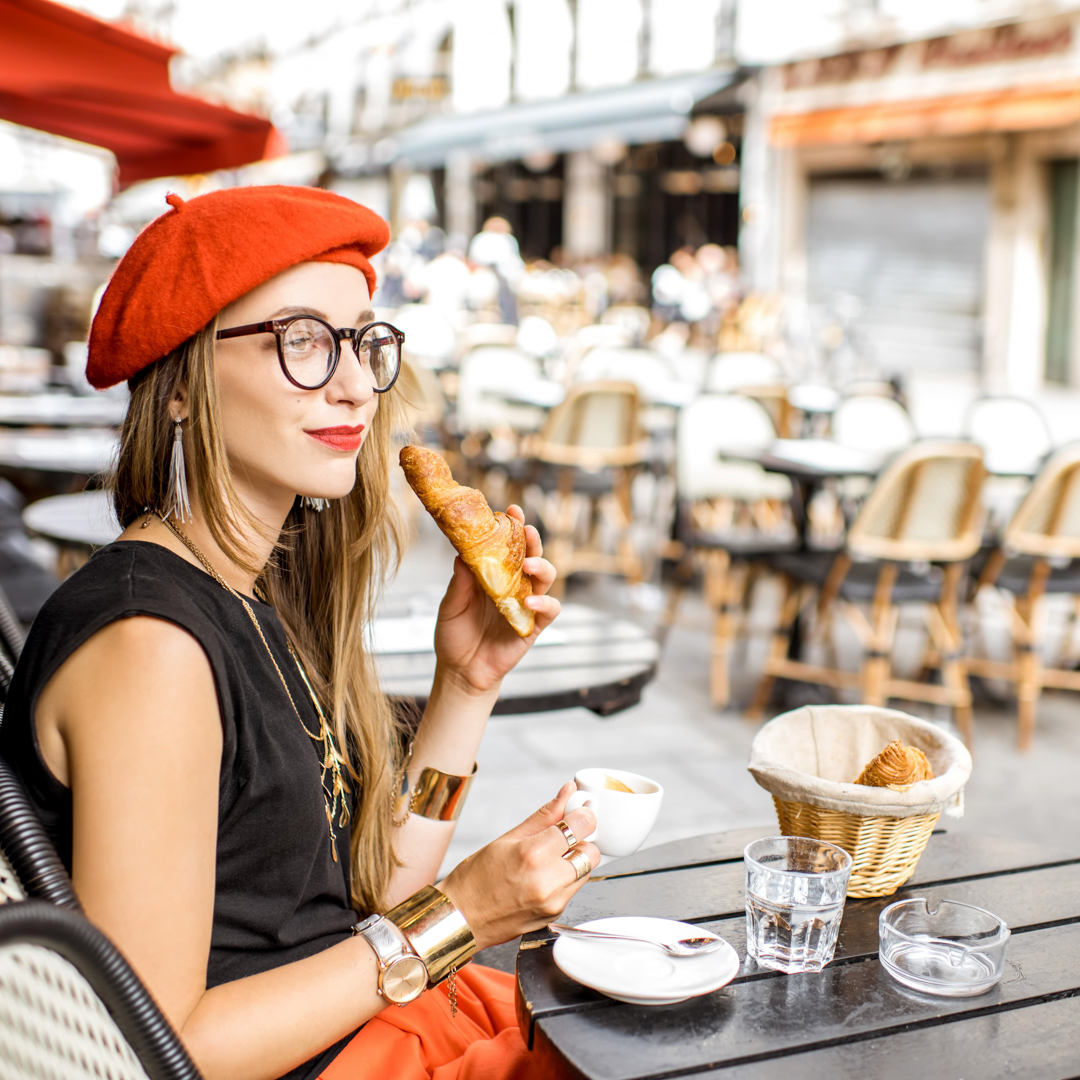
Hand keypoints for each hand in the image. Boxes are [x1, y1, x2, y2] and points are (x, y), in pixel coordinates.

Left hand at [432, 505, 559, 694]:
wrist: (460, 671)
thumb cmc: (454, 635)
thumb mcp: (451, 605)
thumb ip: (460, 582)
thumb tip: (462, 554)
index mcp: (494, 575)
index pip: (507, 546)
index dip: (512, 527)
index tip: (511, 510)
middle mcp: (514, 585)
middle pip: (532, 555)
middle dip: (532, 539)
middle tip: (526, 529)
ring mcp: (526, 604)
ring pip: (546, 577)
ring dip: (541, 566)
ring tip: (528, 564)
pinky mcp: (534, 625)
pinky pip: (549, 609)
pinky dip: (544, 602)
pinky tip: (530, 600)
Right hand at [439, 783, 598, 950]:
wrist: (460, 920)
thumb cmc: (475, 879)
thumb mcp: (507, 838)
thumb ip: (544, 816)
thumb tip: (568, 793)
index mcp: (534, 855)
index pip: (580, 826)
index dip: (583, 815)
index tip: (579, 811)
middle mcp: (548, 882)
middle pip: (591, 852)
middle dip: (581, 841)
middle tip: (562, 837)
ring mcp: (554, 903)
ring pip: (585, 872)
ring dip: (574, 861)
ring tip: (546, 860)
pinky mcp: (555, 915)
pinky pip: (572, 889)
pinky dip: (564, 879)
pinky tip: (541, 878)